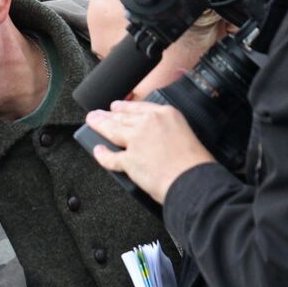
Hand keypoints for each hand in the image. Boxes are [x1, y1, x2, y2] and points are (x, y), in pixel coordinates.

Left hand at [86, 101, 216, 203]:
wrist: (194, 180)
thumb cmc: (195, 163)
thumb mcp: (184, 134)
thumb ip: (166, 132)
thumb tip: (154, 140)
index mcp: (166, 114)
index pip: (139, 107)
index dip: (124, 107)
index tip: (116, 106)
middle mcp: (149, 123)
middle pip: (123, 117)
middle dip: (108, 115)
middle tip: (98, 114)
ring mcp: (137, 141)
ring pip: (112, 130)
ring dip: (100, 125)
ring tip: (92, 122)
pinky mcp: (129, 160)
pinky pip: (110, 157)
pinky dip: (102, 155)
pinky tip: (98, 151)